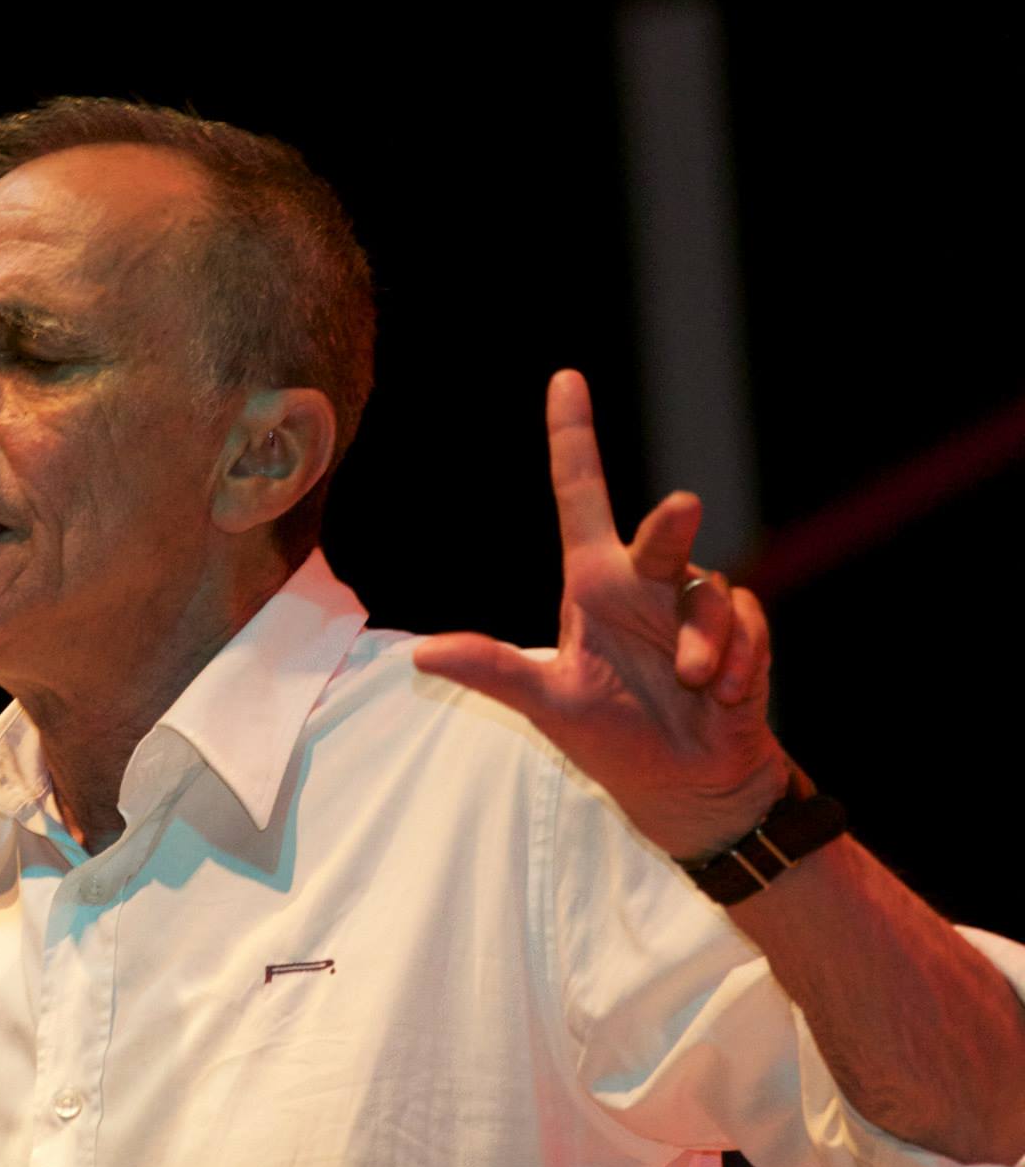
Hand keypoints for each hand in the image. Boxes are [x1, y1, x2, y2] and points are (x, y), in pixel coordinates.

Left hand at [412, 370, 788, 858]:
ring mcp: (693, 607)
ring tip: (692, 683)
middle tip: (680, 508)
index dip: (573, 436)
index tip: (565, 379)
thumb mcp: (548, 703)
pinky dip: (738, 658)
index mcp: (592, 583)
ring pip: (709, 590)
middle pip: (661, 533)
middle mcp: (644, 582)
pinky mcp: (742, 634)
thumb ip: (492, 672)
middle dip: (673, 522)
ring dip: (704, 642)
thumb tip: (419, 656)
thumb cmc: (610, 737)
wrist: (684, 787)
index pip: (581, 493)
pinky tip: (722, 693)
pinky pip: (747, 623)